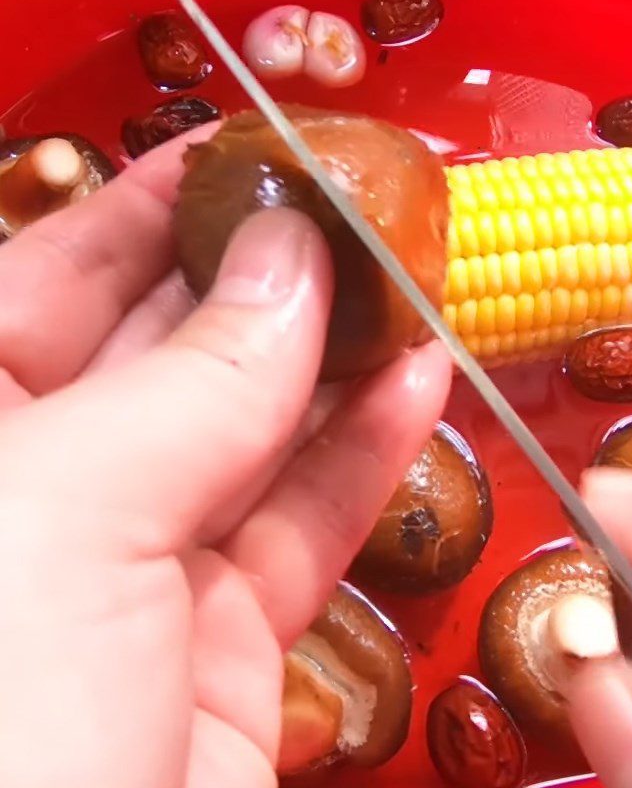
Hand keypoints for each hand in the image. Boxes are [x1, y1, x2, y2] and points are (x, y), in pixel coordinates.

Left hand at [0, 127, 451, 787]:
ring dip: (338, 360)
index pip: (54, 275)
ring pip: (256, 436)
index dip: (153, 204)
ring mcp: (140, 578)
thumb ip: (193, 385)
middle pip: (172, 350)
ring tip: (409, 286)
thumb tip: (290, 259)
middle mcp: (44, 497)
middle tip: (353, 211)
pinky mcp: (226, 654)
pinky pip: (305, 525)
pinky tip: (416, 385)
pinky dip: (365, 453)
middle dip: (263, 276)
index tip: (248, 149)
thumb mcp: (63, 519)